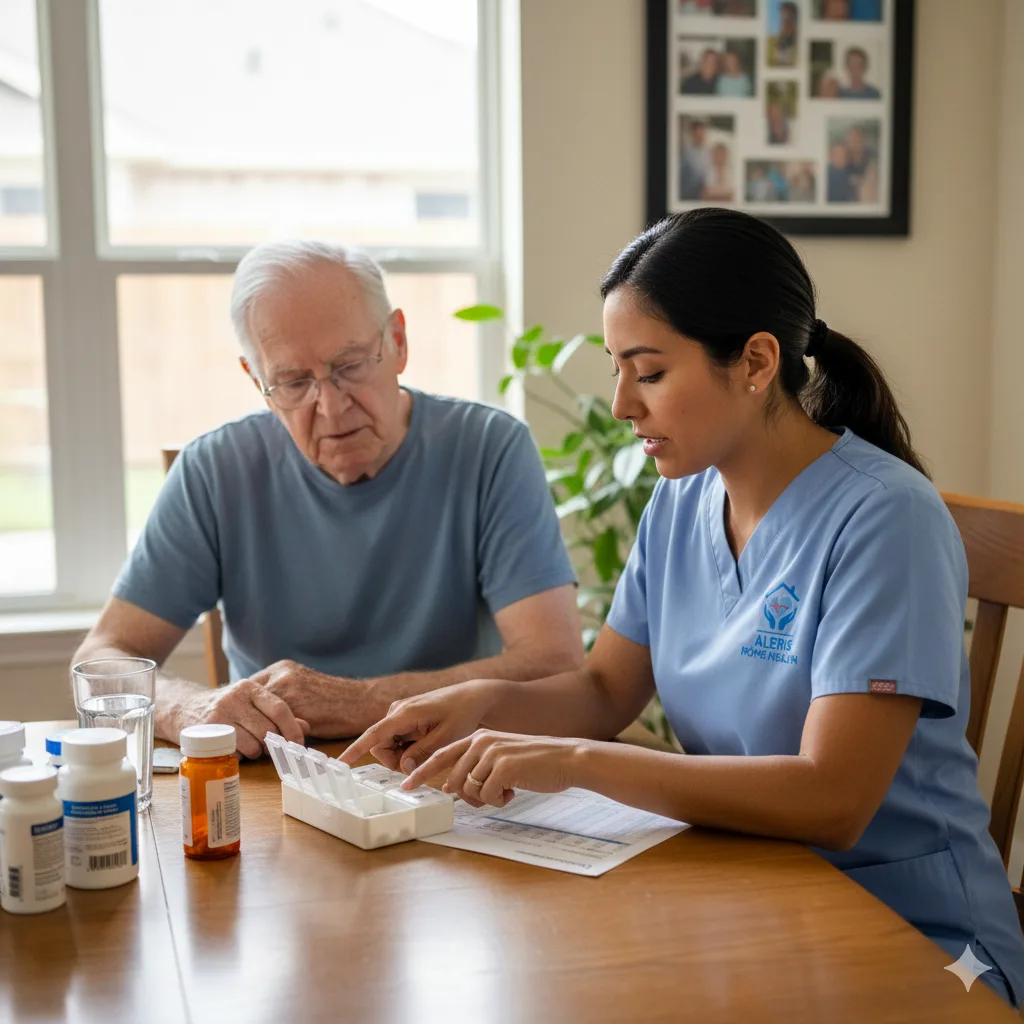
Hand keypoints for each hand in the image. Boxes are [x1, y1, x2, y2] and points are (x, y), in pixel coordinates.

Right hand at [187, 679, 309, 758]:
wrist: (184, 708)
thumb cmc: (227, 709)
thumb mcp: (252, 705)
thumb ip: (279, 714)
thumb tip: (306, 727)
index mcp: (250, 687)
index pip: (279, 708)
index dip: (292, 729)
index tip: (298, 743)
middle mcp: (235, 697)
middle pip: (267, 730)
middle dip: (273, 744)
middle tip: (271, 748)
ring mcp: (220, 714)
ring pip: (253, 744)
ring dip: (256, 752)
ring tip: (249, 746)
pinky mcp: (207, 732)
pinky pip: (234, 752)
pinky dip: (239, 756)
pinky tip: (234, 748)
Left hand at [246, 660, 371, 737]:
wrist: (361, 701)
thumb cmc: (333, 700)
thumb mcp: (303, 688)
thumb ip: (281, 697)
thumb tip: (256, 717)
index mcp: (281, 669)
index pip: (248, 689)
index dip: (243, 709)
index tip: (241, 723)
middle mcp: (282, 675)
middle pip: (248, 701)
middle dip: (245, 721)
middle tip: (242, 738)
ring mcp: (289, 689)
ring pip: (259, 715)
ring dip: (256, 733)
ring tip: (255, 748)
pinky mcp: (298, 707)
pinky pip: (274, 726)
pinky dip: (270, 739)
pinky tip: (272, 749)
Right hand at [340, 680, 507, 772]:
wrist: (472, 697)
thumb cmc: (462, 714)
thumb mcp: (446, 737)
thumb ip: (423, 753)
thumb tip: (403, 768)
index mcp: (405, 713)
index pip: (375, 734)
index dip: (357, 749)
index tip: (341, 762)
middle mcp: (397, 711)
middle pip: (380, 746)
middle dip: (395, 760)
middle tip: (421, 762)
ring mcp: (399, 714)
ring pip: (388, 745)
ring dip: (403, 755)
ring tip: (428, 748)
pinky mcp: (403, 718)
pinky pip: (395, 740)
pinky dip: (407, 748)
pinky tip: (425, 743)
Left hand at [403, 730, 587, 807]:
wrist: (566, 758)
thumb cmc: (535, 763)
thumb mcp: (501, 758)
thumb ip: (476, 768)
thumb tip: (452, 787)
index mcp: (478, 737)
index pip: (441, 755)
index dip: (422, 772)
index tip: (406, 786)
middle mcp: (481, 742)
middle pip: (455, 780)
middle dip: (469, 796)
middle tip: (492, 795)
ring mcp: (491, 753)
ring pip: (469, 791)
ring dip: (487, 799)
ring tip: (507, 789)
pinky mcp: (503, 767)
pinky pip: (487, 796)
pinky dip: (500, 800)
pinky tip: (515, 790)